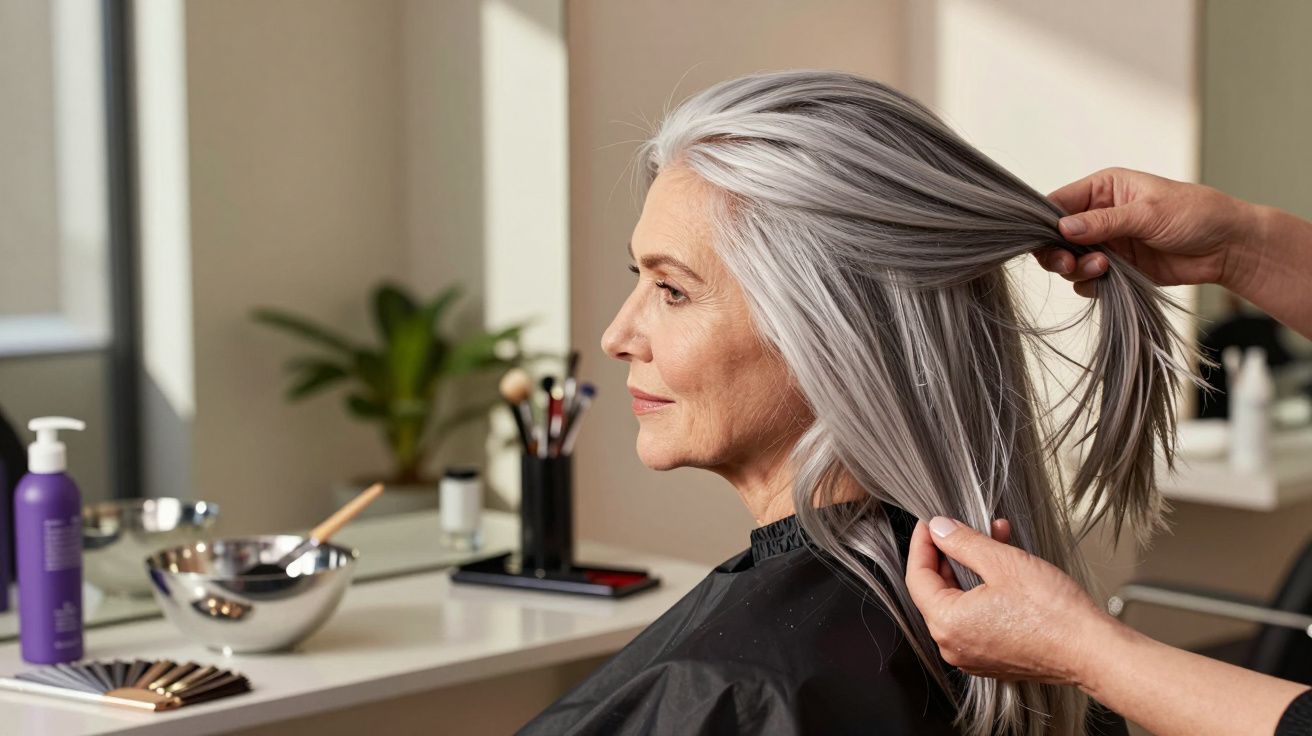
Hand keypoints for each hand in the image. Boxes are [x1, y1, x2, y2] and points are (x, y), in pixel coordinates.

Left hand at [905, 517, 1113, 685]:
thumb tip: (939, 529)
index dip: (922, 544)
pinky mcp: (993, 658)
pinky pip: (977, 618)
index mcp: (947, 624)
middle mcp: (953, 645)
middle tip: (963, 527)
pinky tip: (1004, 567)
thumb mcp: (1003, 563)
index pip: (917, 577)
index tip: (929, 523)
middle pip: (936, 590)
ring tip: (995, 539)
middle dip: (951, 553)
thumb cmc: (1053, 613)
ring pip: (960, 601)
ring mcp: (973, 655)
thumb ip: (963, 543)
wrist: (1092, 651)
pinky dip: (984, 590)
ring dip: (972, 568)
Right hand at [1036, 167, 1258, 296]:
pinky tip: (1110, 278)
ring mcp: (1106, 243)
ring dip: (1078, 268)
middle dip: (1058, 251)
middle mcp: (1099, 215)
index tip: (1047, 239)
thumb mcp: (1148, 212)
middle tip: (1069, 262)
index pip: (1058, 202)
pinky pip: (1087, 280)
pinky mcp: (1116, 268)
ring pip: (1069, 260)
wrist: (1227, 248)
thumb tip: (1063, 227)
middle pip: (1056, 236)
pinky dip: (1091, 283)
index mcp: (1104, 189)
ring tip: (1103, 267)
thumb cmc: (1196, 215)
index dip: (1045, 221)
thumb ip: (1104, 221)